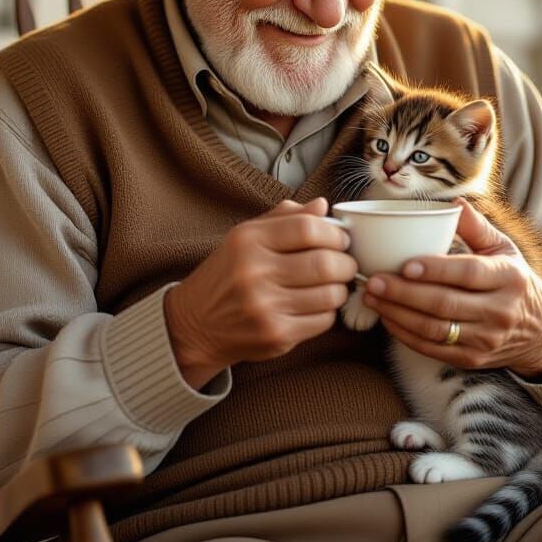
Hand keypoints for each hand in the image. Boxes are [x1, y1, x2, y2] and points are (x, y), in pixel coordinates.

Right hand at [165, 198, 356, 386]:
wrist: (195, 324)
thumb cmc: (226, 275)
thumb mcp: (246, 237)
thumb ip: (284, 218)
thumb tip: (322, 206)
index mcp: (247, 240)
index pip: (308, 228)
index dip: (334, 233)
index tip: (341, 239)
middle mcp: (253, 273)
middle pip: (324, 263)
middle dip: (346, 263)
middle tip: (345, 264)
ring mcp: (264, 307)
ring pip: (330, 294)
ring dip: (340, 289)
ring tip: (333, 285)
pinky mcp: (275, 335)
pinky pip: (323, 320)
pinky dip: (328, 312)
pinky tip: (316, 305)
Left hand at [362, 197, 541, 378]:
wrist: (540, 329)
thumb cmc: (512, 280)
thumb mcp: (503, 249)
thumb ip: (476, 227)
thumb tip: (453, 202)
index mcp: (508, 278)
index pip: (468, 273)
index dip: (435, 270)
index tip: (405, 264)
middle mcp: (500, 311)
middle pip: (445, 304)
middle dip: (403, 293)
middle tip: (373, 280)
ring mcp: (487, 339)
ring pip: (435, 329)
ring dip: (398, 314)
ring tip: (373, 297)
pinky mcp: (473, 359)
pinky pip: (433, 349)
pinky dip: (405, 335)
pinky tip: (388, 318)